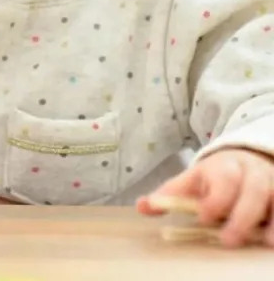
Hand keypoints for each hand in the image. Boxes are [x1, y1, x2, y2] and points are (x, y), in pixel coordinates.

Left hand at [138, 148, 273, 246]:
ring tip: (265, 242)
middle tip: (229, 240)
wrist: (247, 160)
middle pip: (252, 189)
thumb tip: (142, 207)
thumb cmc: (215, 178)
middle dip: (242, 215)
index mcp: (223, 167)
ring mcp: (271, 183)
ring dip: (273, 221)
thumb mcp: (191, 182)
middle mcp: (250, 173)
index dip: (215, 201)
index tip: (204, 218)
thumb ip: (170, 196)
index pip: (222, 180)